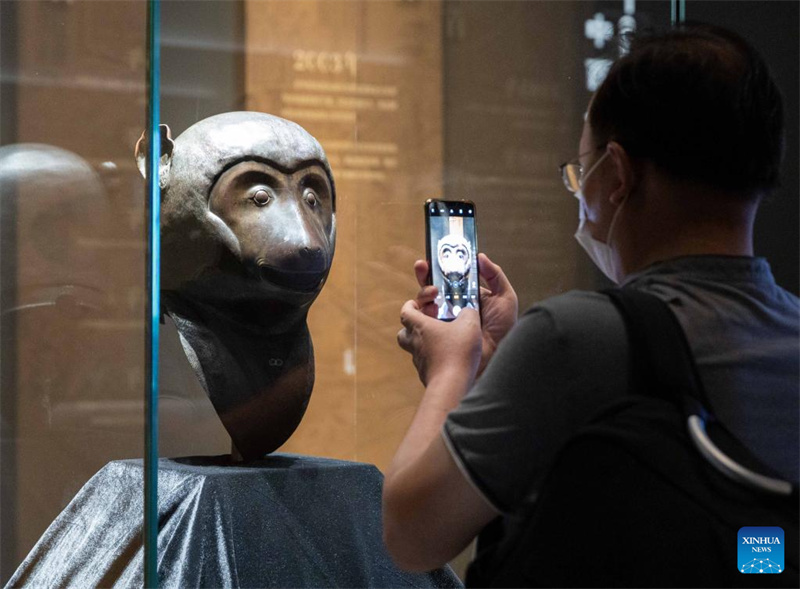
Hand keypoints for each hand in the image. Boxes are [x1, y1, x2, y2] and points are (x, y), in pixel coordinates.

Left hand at [397, 300, 481, 386]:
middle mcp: (415, 343)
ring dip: (424, 343)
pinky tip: (449, 357)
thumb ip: (468, 312)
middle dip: (413, 326)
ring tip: (441, 340)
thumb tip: (467, 311)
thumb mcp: (469, 324)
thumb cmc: (457, 351)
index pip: (405, 312)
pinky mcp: (426, 374)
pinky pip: (426, 363)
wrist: (451, 385)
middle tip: (428, 323)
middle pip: (403, 333)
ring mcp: (419, 361)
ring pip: (414, 349)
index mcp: (420, 327)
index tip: (418, 303)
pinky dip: (433, 357)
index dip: (410, 306)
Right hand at [410, 253, 517, 373]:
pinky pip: (418, 323)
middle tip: (423, 267)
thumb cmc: (503, 330)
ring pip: (421, 304)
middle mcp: (450, 309)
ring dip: (422, 293)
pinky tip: (429, 309)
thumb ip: (494, 275)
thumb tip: (479, 256)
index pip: (449, 279)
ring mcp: (439, 323)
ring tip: (432, 293)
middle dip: (423, 276)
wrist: (495, 357)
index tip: (433, 258)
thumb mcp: (505, 298)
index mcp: (466, 297)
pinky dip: (418, 313)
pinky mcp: (432, 337)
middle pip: (430, 288)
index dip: (439, 268)